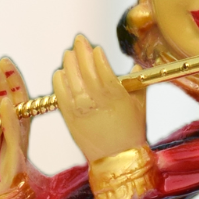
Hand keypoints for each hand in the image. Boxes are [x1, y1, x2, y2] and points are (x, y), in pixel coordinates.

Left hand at [53, 35, 146, 162]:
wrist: (117, 159)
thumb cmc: (131, 132)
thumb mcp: (140, 106)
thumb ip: (136, 83)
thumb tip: (134, 67)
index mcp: (116, 96)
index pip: (102, 68)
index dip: (96, 55)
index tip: (95, 47)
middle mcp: (96, 101)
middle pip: (84, 69)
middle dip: (81, 51)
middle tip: (79, 40)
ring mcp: (80, 109)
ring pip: (70, 78)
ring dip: (69, 63)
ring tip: (69, 54)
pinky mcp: (69, 117)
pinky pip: (59, 93)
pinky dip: (59, 80)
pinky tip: (61, 72)